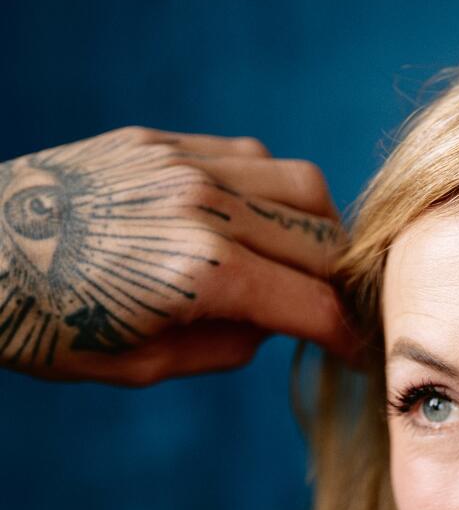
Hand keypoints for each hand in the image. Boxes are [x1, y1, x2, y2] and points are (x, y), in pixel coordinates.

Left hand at [0, 126, 362, 384]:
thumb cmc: (46, 326)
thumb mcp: (143, 367)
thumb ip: (225, 347)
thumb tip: (274, 325)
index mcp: (200, 274)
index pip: (314, 306)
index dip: (348, 339)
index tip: (361, 357)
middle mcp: (202, 207)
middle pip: (323, 241)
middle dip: (343, 285)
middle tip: (340, 313)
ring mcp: (183, 165)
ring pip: (301, 185)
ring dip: (318, 229)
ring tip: (305, 264)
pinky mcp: (160, 142)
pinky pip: (250, 158)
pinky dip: (271, 192)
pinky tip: (254, 226)